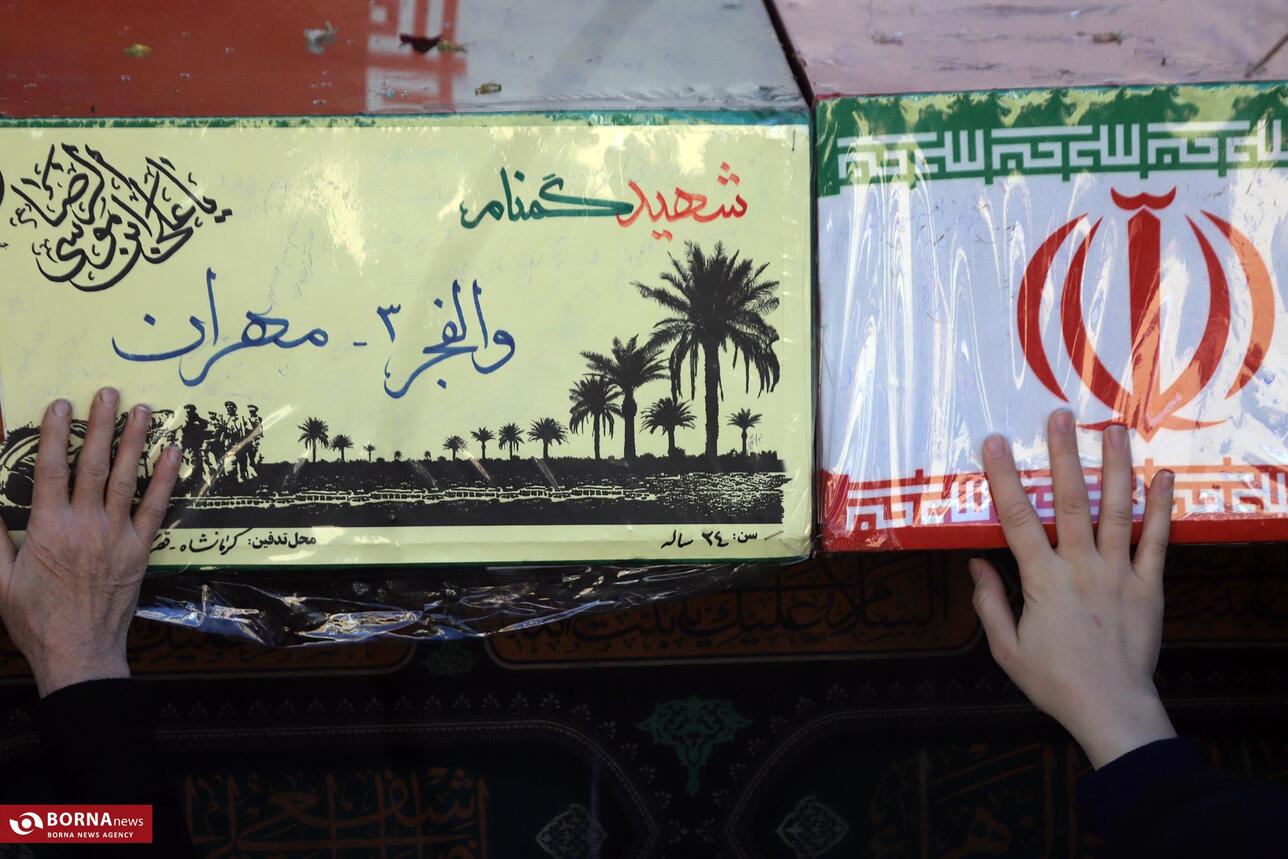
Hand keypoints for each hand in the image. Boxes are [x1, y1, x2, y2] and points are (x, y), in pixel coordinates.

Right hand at [0, 390, 179, 696]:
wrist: (78, 652)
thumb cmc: (34, 618)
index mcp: (47, 528)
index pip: (49, 469)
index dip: (54, 433)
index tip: (60, 404)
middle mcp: (85, 525)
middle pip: (93, 465)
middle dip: (100, 425)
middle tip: (107, 393)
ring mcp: (117, 536)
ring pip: (127, 479)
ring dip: (135, 441)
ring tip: (142, 410)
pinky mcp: (141, 550)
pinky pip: (156, 508)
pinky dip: (165, 479)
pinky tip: (173, 453)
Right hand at [971, 409, 1175, 767]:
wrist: (1112, 710)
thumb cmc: (1054, 681)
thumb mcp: (1006, 648)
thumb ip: (990, 602)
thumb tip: (976, 565)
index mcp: (1043, 581)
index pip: (1018, 520)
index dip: (1003, 479)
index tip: (993, 444)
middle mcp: (1082, 568)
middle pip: (1071, 503)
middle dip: (1063, 456)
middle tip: (1059, 417)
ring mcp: (1119, 574)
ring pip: (1117, 511)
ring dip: (1114, 468)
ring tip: (1113, 430)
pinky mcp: (1149, 587)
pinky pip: (1157, 542)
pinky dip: (1162, 508)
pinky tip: (1163, 477)